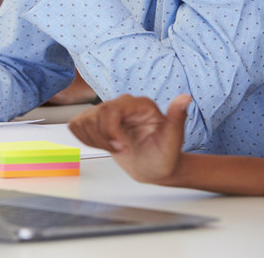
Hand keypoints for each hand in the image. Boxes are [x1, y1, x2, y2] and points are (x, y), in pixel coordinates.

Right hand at [68, 94, 189, 183]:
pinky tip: (102, 146)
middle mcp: (123, 104)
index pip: (112, 108)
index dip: (111, 130)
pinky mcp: (97, 122)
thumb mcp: (173, 139)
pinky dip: (85, 138)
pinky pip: (77, 124)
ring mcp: (109, 112)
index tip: (121, 148)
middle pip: (96, 114)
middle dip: (104, 138)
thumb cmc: (165, 155)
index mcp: (141, 105)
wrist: (155, 167)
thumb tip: (186, 98)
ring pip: (84, 119)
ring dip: (94, 140)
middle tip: (120, 151)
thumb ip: (177, 117)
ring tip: (114, 149)